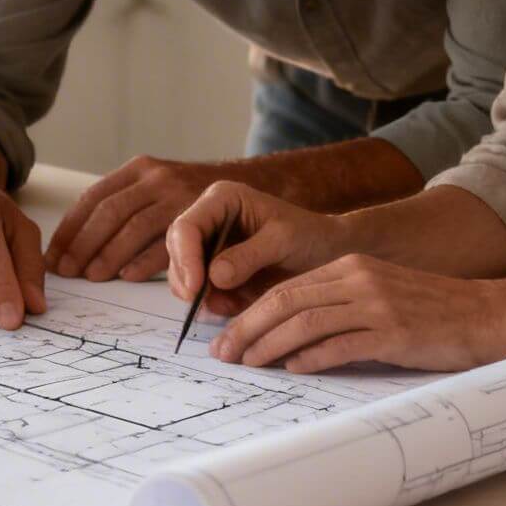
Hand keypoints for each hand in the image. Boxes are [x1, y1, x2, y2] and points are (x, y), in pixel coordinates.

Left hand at [46, 155, 226, 281]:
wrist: (252, 183)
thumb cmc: (192, 195)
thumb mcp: (157, 185)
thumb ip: (124, 204)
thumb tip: (75, 245)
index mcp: (139, 170)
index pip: (93, 198)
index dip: (70, 229)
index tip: (54, 255)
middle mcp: (157, 178)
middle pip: (109, 213)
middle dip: (83, 245)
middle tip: (67, 272)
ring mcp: (180, 196)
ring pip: (134, 228)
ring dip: (109, 255)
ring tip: (92, 277)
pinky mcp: (201, 218)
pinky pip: (167, 243)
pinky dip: (145, 262)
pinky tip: (128, 276)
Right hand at [164, 181, 347, 302]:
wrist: (328, 253)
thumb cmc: (310, 237)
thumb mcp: (283, 241)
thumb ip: (249, 256)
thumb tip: (214, 277)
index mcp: (222, 200)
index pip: (186, 227)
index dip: (185, 258)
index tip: (196, 289)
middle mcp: (209, 219)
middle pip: (177, 250)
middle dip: (188, 280)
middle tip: (206, 305)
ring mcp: (210, 245)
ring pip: (184, 273)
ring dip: (201, 295)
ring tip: (230, 306)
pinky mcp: (215, 270)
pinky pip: (200, 290)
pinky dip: (213, 303)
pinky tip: (235, 306)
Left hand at [206, 254, 505, 373]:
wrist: (487, 316)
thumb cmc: (431, 313)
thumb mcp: (379, 296)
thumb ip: (338, 308)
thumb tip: (291, 342)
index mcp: (350, 267)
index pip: (285, 289)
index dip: (250, 314)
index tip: (227, 338)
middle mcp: (358, 279)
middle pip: (286, 301)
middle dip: (248, 329)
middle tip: (223, 354)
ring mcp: (376, 304)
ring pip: (305, 321)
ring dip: (269, 345)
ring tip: (248, 365)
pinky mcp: (395, 332)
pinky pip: (342, 344)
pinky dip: (312, 357)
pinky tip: (293, 370)